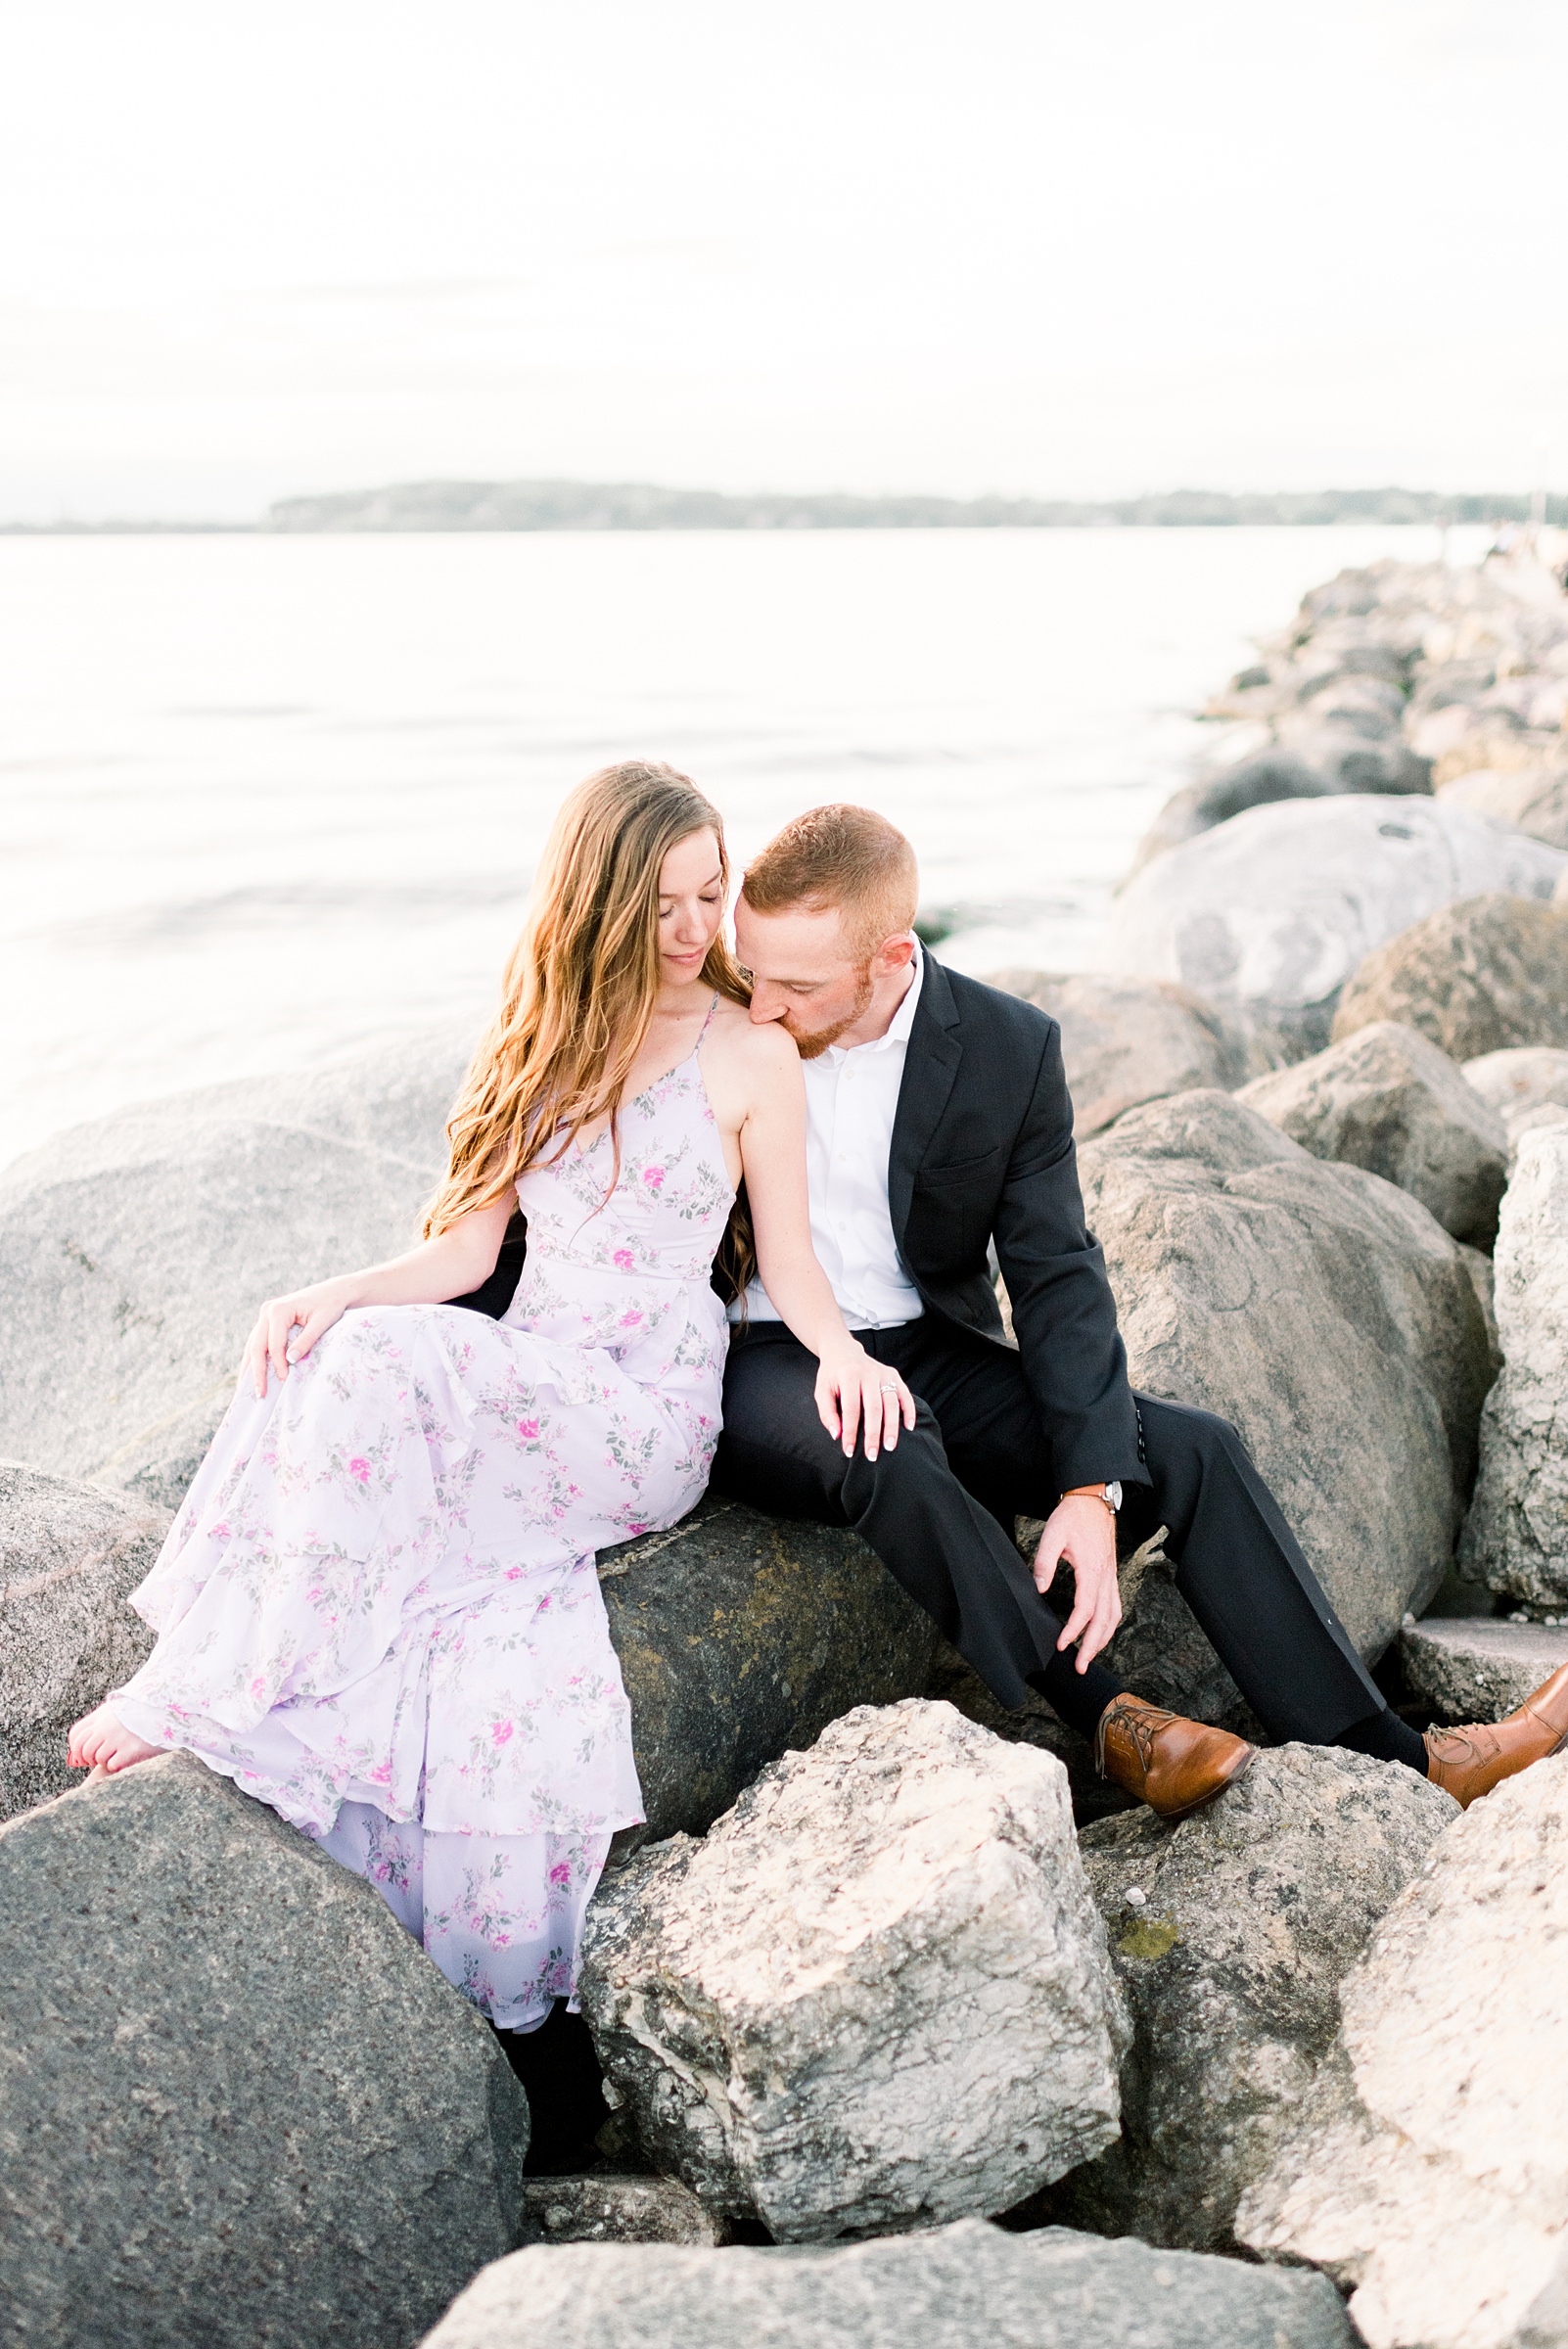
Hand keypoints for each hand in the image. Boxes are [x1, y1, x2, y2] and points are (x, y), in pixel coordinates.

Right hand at [242, 1277, 354, 1397]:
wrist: (332, 1292)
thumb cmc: (330, 1305)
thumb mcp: (322, 1322)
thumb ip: (306, 1341)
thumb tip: (290, 1361)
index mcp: (279, 1310)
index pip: (273, 1344)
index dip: (277, 1365)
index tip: (284, 1381)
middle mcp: (267, 1311)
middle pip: (256, 1346)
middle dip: (257, 1372)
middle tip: (260, 1394)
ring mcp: (265, 1316)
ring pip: (252, 1345)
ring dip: (250, 1368)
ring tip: (246, 1391)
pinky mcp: (267, 1321)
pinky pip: (257, 1343)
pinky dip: (254, 1359)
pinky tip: (252, 1375)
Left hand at [813, 1346, 915, 1460]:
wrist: (843, 1351)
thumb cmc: (831, 1376)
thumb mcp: (822, 1391)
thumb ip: (827, 1414)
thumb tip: (837, 1436)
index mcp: (848, 1376)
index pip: (851, 1408)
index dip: (850, 1432)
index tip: (849, 1451)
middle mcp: (868, 1373)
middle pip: (874, 1407)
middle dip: (873, 1434)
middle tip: (872, 1455)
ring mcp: (883, 1373)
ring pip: (891, 1403)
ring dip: (892, 1427)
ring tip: (890, 1446)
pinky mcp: (894, 1375)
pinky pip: (905, 1394)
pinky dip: (909, 1411)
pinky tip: (909, 1427)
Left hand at [1033, 1494, 1120, 1672]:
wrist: (1093, 1500)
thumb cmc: (1072, 1516)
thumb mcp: (1052, 1536)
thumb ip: (1044, 1563)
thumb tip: (1039, 1589)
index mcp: (1092, 1569)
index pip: (1085, 1610)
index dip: (1074, 1631)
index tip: (1061, 1645)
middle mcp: (1106, 1577)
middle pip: (1104, 1621)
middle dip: (1092, 1647)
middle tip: (1079, 1666)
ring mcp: (1112, 1576)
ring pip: (1114, 1616)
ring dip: (1104, 1638)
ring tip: (1090, 1655)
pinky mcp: (1112, 1575)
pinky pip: (1116, 1605)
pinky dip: (1110, 1624)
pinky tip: (1100, 1632)